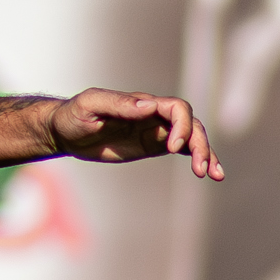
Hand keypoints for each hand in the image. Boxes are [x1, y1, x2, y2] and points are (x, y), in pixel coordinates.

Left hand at [47, 91, 225, 178]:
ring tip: (213, 175)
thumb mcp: (90, 106)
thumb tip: (148, 105)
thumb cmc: (74, 115)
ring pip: (192, 137)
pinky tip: (209, 174)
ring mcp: (156, 130)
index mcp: (142, 104)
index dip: (181, 126)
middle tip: (200, 170)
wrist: (65, 130)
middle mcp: (154, 114)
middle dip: (200, 145)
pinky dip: (198, 159)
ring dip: (206, 154)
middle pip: (191, 124)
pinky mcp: (154, 145)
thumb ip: (118, 104)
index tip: (172, 149)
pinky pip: (183, 150)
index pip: (176, 108)